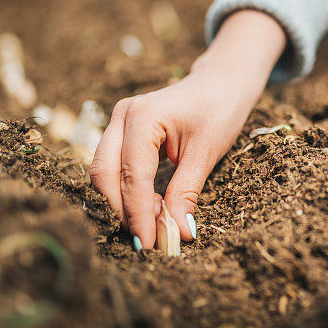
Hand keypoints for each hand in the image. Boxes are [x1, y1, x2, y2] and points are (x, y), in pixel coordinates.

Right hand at [90, 10, 285, 248]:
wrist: (222, 83)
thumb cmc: (219, 110)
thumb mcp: (206, 153)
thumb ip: (186, 193)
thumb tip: (177, 234)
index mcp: (143, 117)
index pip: (132, 176)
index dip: (138, 214)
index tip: (150, 244)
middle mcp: (123, 116)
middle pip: (105, 175)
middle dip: (124, 211)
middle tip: (149, 241)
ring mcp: (118, 121)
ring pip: (105, 172)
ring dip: (123, 203)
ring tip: (153, 226)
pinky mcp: (122, 131)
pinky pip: (114, 166)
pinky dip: (127, 191)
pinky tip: (151, 208)